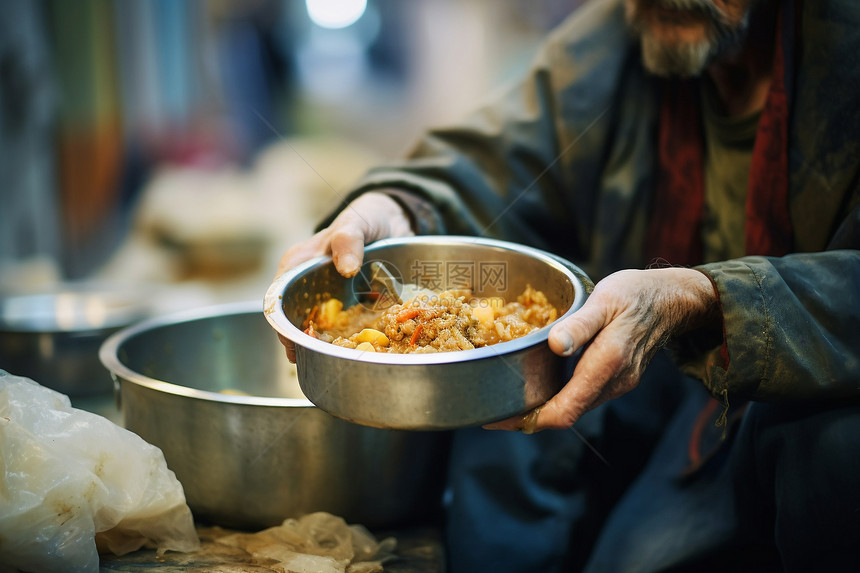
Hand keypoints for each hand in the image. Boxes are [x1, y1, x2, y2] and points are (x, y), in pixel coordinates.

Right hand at [276, 191, 413, 360]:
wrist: (392, 220)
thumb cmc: (366, 218)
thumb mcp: (356, 223)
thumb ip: (349, 240)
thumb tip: (346, 269)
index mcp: (299, 264)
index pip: (278, 298)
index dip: (281, 324)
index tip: (291, 344)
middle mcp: (308, 283)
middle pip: (295, 318)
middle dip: (300, 341)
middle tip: (310, 362)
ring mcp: (328, 296)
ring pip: (318, 326)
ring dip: (322, 344)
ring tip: (331, 363)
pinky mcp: (349, 304)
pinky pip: (344, 326)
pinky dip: (346, 339)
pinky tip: (355, 352)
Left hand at [485, 267, 719, 431]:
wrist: (672, 301)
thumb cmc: (636, 294)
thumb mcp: (605, 300)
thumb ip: (580, 325)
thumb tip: (555, 345)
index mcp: (607, 363)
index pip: (565, 409)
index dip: (531, 420)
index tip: (501, 419)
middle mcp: (614, 382)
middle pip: (565, 414)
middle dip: (530, 417)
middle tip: (495, 412)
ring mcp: (617, 384)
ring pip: (574, 407)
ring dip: (544, 408)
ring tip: (511, 399)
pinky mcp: (617, 380)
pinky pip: (583, 396)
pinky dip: (559, 396)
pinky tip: (540, 384)